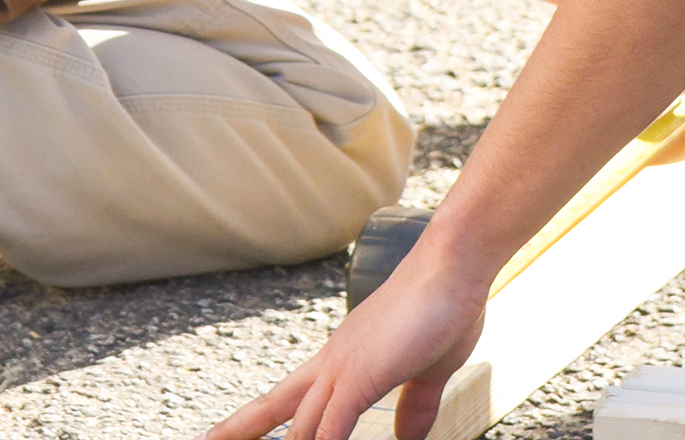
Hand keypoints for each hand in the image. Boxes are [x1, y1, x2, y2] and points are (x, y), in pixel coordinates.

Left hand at [206, 251, 489, 439]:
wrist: (454, 262)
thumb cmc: (445, 304)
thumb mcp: (428, 369)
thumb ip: (414, 405)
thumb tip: (406, 437)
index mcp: (342, 358)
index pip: (288, 398)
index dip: (255, 420)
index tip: (230, 434)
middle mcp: (332, 361)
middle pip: (272, 407)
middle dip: (238, 431)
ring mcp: (341, 367)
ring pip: (297, 426)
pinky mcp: (359, 375)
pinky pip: (330, 429)